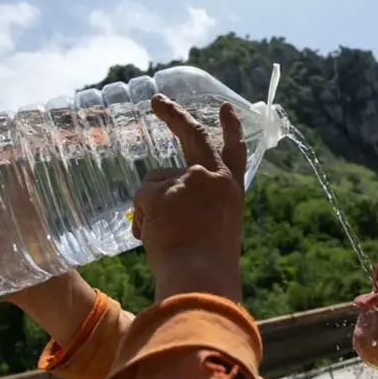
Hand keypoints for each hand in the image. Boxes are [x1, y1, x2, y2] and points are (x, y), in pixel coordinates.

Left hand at [132, 95, 246, 302]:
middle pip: (193, 136)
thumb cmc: (208, 266)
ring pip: (156, 182)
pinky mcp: (163, 189)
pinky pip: (142, 200)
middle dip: (175, 115)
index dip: (230, 129)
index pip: (235, 152)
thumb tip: (166, 200)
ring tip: (162, 237)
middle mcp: (215, 178)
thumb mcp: (216, 230)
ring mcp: (189, 180)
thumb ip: (200, 207)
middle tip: (157, 100)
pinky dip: (144, 221)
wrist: (201, 278)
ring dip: (152, 207)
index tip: (226, 108)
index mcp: (232, 191)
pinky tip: (153, 238)